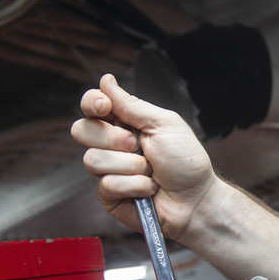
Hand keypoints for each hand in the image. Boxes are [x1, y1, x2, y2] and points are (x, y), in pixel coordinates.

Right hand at [70, 74, 216, 239]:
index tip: (104, 107)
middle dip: (113, 138)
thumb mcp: (164, 125)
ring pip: (93, 160)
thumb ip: (132, 105)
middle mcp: (112, 145)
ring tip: (151, 172)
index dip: (92, 103)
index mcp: (126, 123)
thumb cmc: (186, 161)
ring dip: (130, 166)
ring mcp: (109, 171)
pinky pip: (106, 184)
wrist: (196, 199)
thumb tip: (105, 80)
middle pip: (82, 130)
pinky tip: (149, 190)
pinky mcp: (109, 195)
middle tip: (139, 146)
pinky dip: (134, 186)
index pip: (93, 105)